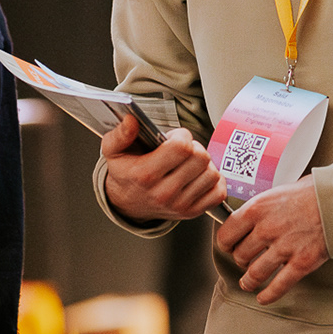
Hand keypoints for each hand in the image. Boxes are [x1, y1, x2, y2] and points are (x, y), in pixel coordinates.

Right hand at [101, 115, 225, 223]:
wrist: (127, 204)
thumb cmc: (125, 172)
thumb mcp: (113, 151)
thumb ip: (120, 134)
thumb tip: (131, 120)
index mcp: (145, 174)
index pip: (181, 147)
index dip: (182, 136)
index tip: (174, 138)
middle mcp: (164, 192)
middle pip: (201, 158)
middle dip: (194, 148)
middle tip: (182, 150)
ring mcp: (179, 205)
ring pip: (212, 174)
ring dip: (205, 165)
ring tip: (189, 164)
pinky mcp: (192, 213)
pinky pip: (218, 193)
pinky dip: (213, 182)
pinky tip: (199, 177)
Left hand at [214, 177, 328, 303]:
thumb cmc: (310, 192)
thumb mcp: (276, 193)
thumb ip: (260, 210)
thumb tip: (246, 222)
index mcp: (257, 209)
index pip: (226, 235)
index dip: (226, 244)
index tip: (229, 247)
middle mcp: (267, 230)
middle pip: (240, 256)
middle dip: (241, 261)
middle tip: (245, 261)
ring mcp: (284, 248)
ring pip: (255, 274)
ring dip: (249, 281)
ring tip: (248, 283)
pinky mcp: (302, 262)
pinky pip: (279, 286)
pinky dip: (268, 295)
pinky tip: (263, 298)